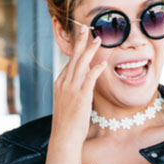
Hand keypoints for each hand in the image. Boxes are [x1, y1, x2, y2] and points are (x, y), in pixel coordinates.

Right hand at [50, 25, 106, 145]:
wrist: (63, 136)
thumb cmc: (68, 123)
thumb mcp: (68, 102)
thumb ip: (75, 91)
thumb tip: (84, 85)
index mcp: (60, 83)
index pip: (70, 62)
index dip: (77, 49)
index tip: (82, 37)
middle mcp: (64, 83)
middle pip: (73, 58)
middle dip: (80, 42)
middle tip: (85, 27)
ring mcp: (71, 89)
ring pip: (81, 64)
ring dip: (90, 50)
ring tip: (97, 39)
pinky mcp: (80, 96)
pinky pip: (89, 79)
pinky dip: (95, 69)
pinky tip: (102, 62)